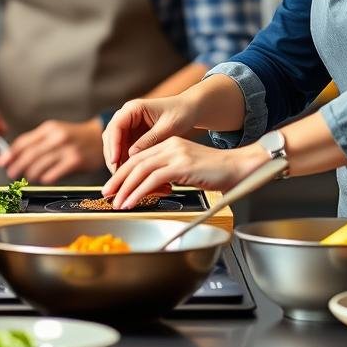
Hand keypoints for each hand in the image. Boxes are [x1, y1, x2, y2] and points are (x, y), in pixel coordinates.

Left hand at [0, 118, 104, 183]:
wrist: (98, 137)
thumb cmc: (74, 137)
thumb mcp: (55, 132)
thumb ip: (37, 142)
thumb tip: (13, 155)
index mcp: (49, 128)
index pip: (24, 141)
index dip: (10, 153)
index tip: (2, 161)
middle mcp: (57, 137)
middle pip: (29, 154)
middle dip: (16, 166)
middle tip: (11, 173)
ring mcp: (66, 149)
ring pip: (39, 166)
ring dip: (31, 174)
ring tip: (29, 177)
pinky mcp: (75, 160)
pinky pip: (53, 174)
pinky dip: (45, 178)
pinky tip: (44, 179)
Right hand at [102, 95, 197, 173]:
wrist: (189, 110)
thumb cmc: (180, 113)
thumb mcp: (167, 127)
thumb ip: (150, 139)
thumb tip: (132, 154)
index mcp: (133, 108)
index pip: (116, 126)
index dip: (113, 144)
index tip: (115, 160)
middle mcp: (127, 116)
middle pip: (110, 137)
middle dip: (112, 156)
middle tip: (117, 175)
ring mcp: (128, 127)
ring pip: (114, 146)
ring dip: (117, 161)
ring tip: (124, 178)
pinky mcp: (133, 137)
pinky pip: (123, 151)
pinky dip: (125, 162)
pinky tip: (131, 175)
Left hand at [102, 137, 265, 209]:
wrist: (239, 167)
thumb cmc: (217, 173)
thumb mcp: (187, 171)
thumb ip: (169, 176)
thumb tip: (152, 190)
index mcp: (170, 144)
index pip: (139, 157)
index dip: (123, 172)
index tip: (113, 186)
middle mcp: (170, 145)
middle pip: (135, 161)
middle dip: (118, 179)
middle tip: (106, 194)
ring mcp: (175, 154)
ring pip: (140, 170)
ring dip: (125, 188)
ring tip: (116, 203)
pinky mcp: (181, 166)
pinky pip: (152, 180)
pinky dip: (138, 192)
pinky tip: (131, 203)